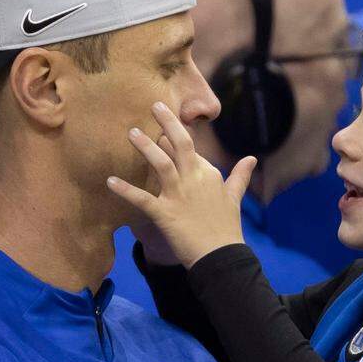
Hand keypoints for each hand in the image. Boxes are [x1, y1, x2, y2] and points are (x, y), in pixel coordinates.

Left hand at [106, 101, 255, 267]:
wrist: (221, 256)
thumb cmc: (227, 227)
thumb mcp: (235, 197)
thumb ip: (240, 176)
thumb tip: (252, 158)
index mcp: (210, 174)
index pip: (192, 150)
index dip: (177, 137)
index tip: (165, 128)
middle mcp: (195, 179)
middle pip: (181, 144)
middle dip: (168, 123)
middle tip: (155, 105)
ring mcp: (179, 195)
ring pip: (161, 164)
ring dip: (145, 147)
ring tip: (131, 133)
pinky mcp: (165, 213)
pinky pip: (142, 199)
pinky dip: (125, 190)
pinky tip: (110, 181)